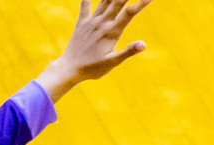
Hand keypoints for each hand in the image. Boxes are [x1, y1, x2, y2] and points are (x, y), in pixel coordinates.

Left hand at [36, 0, 152, 102]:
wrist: (70, 67)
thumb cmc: (94, 68)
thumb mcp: (113, 62)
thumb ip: (128, 51)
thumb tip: (143, 44)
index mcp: (111, 32)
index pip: (129, 14)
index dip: (140, 3)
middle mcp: (101, 23)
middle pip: (117, 3)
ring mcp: (90, 22)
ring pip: (103, 2)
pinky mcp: (81, 23)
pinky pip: (85, 6)